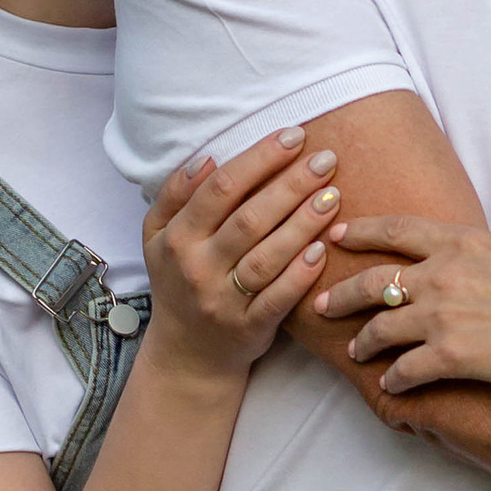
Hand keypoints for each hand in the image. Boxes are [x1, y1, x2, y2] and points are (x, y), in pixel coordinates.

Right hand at [142, 125, 339, 373]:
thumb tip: (205, 158)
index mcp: (178, 237)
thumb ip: (174, 195)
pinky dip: (300, 274)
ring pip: (266, 256)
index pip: (221, 189)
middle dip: (290, 184)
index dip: (259, 159)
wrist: (187, 354)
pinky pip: (278, 299)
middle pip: (249, 218)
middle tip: (326, 159)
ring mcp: (223, 300)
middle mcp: (197, 267)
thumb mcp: (157, 236)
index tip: (293, 136)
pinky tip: (323, 249)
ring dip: (302, 224)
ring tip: (333, 195)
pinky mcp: (248, 329)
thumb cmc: (179, 280)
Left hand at [317, 218, 490, 395]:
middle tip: (323, 303)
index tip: (337, 233)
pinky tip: (389, 387)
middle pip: (372, 281)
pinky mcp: (449, 357)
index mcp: (461, 242)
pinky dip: (393, 380)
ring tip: (355, 351)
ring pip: (379, 328)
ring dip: (362, 341)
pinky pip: (404, 370)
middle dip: (341, 293)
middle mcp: (440, 276)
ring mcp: (440, 317)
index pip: (396, 230)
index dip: (360, 231)